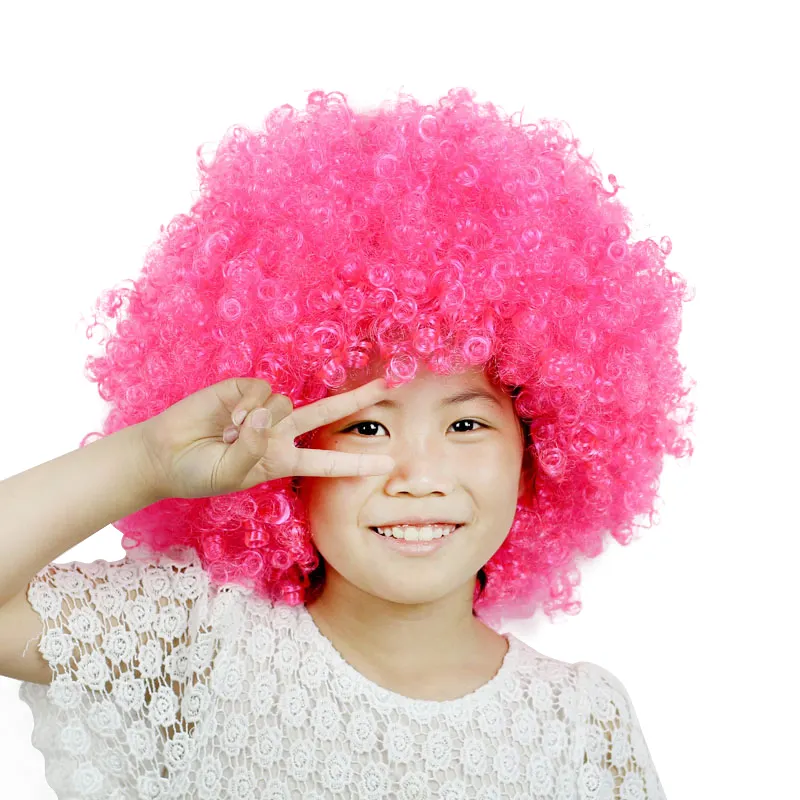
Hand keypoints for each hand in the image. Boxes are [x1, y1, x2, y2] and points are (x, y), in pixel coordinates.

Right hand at [136, 377, 394, 499]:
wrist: (164, 454)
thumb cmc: (199, 473)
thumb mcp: (232, 475)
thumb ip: (254, 449)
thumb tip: (267, 413)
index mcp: (281, 460)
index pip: (326, 462)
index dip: (356, 463)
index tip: (387, 464)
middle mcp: (279, 432)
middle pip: (325, 413)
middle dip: (355, 400)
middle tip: (386, 386)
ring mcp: (264, 409)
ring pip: (285, 403)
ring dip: (257, 422)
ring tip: (227, 437)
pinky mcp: (244, 390)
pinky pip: (262, 390)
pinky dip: (245, 405)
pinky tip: (226, 418)